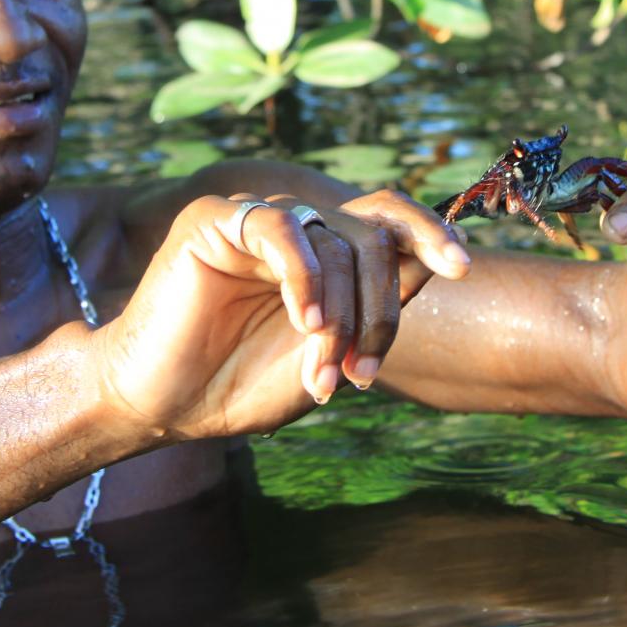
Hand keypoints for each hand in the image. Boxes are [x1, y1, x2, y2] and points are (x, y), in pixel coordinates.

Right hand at [91, 191, 467, 441]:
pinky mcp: (216, 220)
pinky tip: (303, 322)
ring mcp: (258, 220)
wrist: (165, 406)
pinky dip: (304, 277)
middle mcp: (299, 230)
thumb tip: (432, 266)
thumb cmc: (241, 385)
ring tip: (322, 365)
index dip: (432, 234)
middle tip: (362, 372)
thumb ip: (373, 311)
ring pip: (336, 240)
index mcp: (326, 256)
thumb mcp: (327, 356)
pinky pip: (283, 228)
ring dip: (341, 312)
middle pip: (375, 237)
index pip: (391, 222)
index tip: (462, 266)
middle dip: (380, 309)